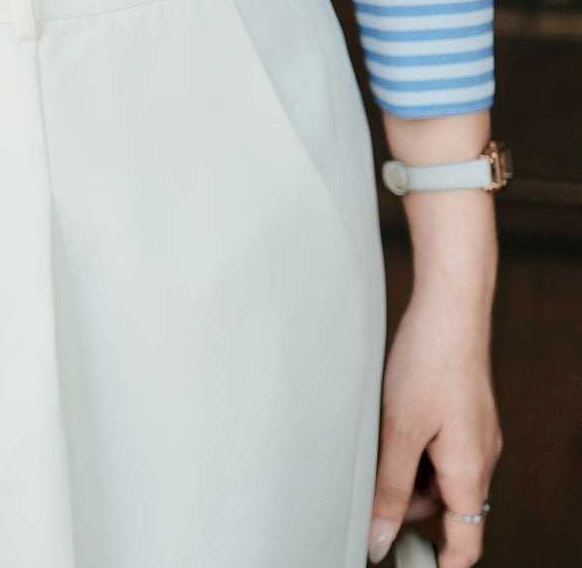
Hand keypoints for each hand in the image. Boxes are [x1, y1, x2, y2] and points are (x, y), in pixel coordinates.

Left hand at [367, 293, 502, 566]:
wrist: (450, 307)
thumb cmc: (428, 362)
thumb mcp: (399, 430)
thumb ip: (389, 488)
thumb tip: (380, 538)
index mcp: (469, 470)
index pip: (467, 542)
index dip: (442, 564)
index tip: (408, 562)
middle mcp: (480, 456)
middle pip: (447, 507)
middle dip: (408, 506)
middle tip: (370, 482)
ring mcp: (475, 432)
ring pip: (441, 475)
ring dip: (409, 471)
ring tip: (378, 438)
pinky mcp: (465, 412)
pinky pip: (442, 446)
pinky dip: (416, 446)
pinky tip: (391, 419)